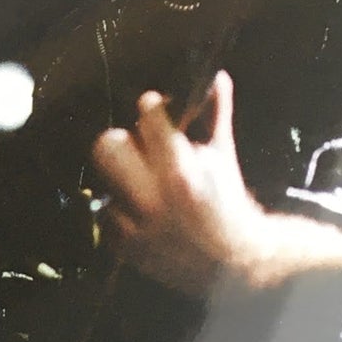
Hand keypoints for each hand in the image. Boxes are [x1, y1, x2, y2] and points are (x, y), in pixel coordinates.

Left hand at [91, 72, 341, 293]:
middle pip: (107, 146)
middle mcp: (155, 196)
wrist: (237, 264)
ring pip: (104, 183)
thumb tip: (217, 77)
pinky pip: (106, 218)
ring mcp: (138, 225)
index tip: (152, 105)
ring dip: (120, 182)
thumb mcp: (223, 159)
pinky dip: (120, 214)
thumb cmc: (229, 204)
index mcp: (181, 169)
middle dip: (119, 141)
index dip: (151, 107)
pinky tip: (139, 215)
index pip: (149, 118)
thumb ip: (216, 117)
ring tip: (138, 186)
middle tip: (132, 147)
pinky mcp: (128, 249)